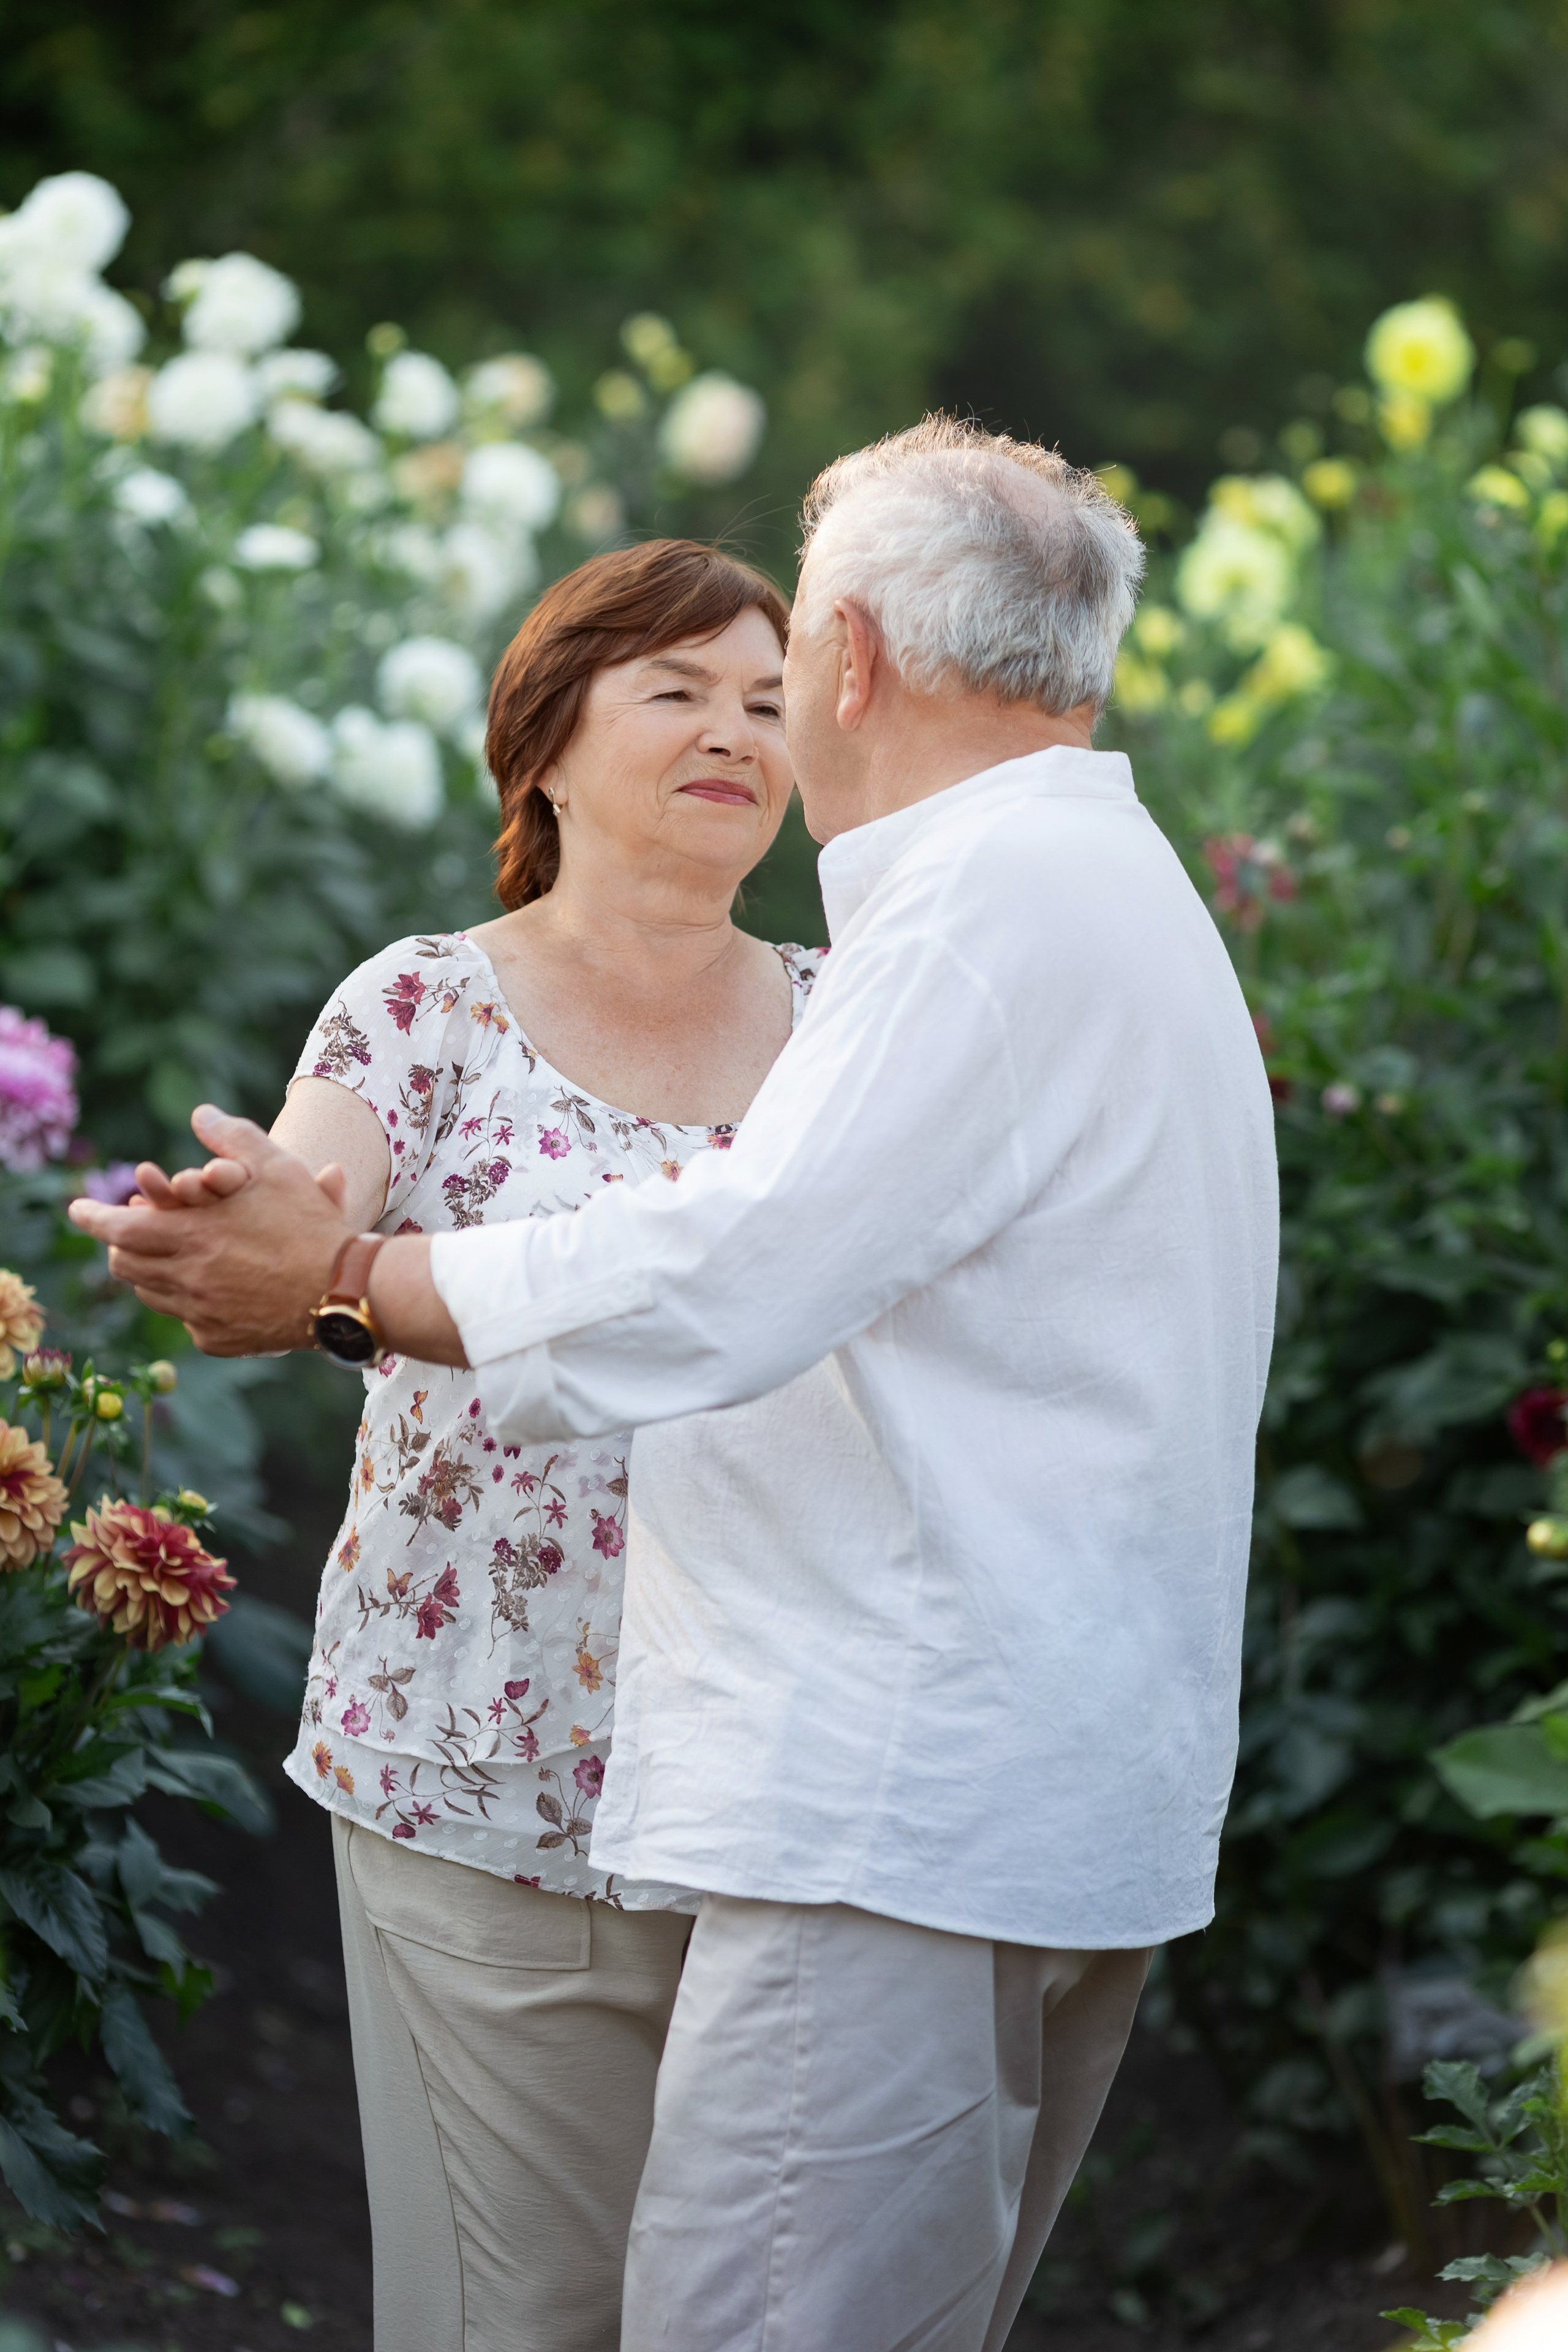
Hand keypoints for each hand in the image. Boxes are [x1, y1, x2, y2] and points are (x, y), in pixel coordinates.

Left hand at [69, 1105, 351, 1354]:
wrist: (344, 1290)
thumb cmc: (311, 1225)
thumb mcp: (277, 1169)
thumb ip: (234, 1137)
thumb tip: (200, 1113)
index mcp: (193, 1235)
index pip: (117, 1229)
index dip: (93, 1218)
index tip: (78, 1209)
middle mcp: (188, 1278)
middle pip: (125, 1265)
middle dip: (118, 1246)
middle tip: (125, 1234)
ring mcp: (201, 1314)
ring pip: (152, 1295)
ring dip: (151, 1273)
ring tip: (166, 1257)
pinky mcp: (218, 1340)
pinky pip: (186, 1322)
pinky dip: (189, 1304)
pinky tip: (211, 1290)